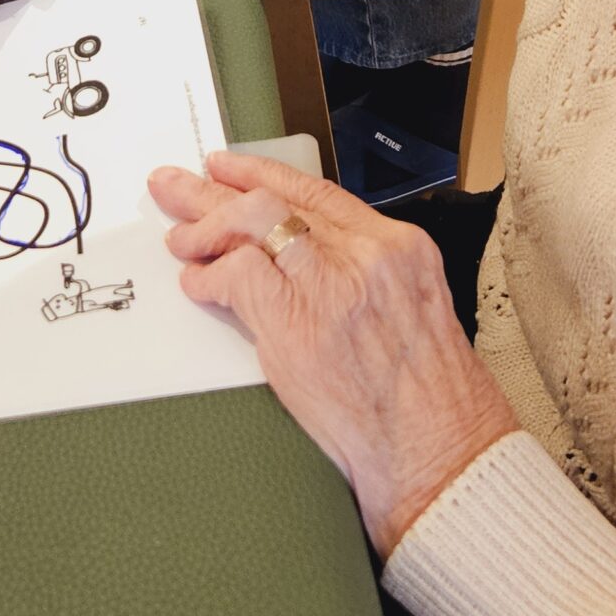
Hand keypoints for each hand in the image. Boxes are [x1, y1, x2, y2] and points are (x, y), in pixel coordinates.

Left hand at [149, 151, 517, 558]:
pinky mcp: (298, 326)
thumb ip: (362, 275)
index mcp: (398, 247)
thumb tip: (296, 261)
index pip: (316, 192)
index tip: (229, 167)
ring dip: (202, 229)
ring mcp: (331, 287)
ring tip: (180, 240)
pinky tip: (198, 284)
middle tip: (176, 185)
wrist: (439, 448)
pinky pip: (237, 278)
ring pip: (250, 225)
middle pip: (274, 200)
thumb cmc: (429, 399)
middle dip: (214, 190)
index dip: (262, 174)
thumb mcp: (414, 309)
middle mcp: (365, 256)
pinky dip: (208, 278)